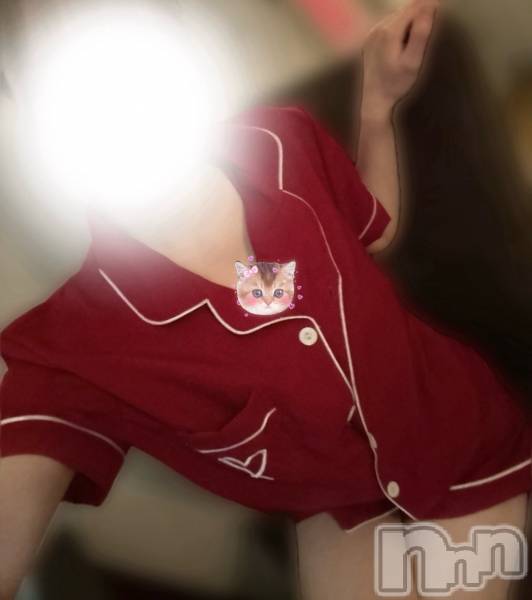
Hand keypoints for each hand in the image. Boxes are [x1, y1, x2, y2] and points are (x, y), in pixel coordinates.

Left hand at [360, 0, 439, 118]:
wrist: (375, 101)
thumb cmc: (396, 84)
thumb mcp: (413, 62)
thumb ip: (420, 33)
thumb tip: (430, 6)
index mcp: (388, 32)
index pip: (414, 7)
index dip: (429, 8)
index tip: (439, 12)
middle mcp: (377, 29)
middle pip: (405, 11)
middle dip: (419, 16)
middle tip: (427, 33)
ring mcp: (371, 34)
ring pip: (397, 17)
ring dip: (409, 23)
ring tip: (413, 43)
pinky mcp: (369, 40)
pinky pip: (389, 26)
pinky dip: (399, 30)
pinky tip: (402, 46)